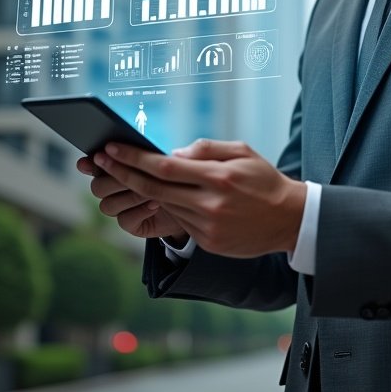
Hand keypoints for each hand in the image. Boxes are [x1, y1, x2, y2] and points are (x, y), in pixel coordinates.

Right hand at [76, 155, 188, 241]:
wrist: (191, 201)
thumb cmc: (176, 174)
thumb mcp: (168, 159)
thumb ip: (155, 153)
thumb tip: (152, 150)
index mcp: (116, 166)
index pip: (93, 164)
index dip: (90, 163)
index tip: (98, 156)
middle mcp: (113, 187)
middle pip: (97, 186)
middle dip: (115, 180)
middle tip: (132, 173)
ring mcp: (120, 207)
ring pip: (108, 205)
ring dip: (130, 196)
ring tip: (152, 190)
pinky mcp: (131, 224)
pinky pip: (124, 220)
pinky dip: (139, 211)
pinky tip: (156, 204)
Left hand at [91, 139, 306, 257]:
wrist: (289, 219)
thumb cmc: (264, 179)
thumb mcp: (242, 152)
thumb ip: (206, 149)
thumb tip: (173, 153)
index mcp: (218, 178)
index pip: (164, 166)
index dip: (133, 158)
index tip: (111, 148)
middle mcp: (211, 204)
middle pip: (154, 189)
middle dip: (122, 173)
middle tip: (101, 160)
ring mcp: (208, 227)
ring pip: (164, 205)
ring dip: (143, 190)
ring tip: (125, 173)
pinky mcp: (208, 243)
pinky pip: (179, 221)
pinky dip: (169, 206)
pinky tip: (163, 195)